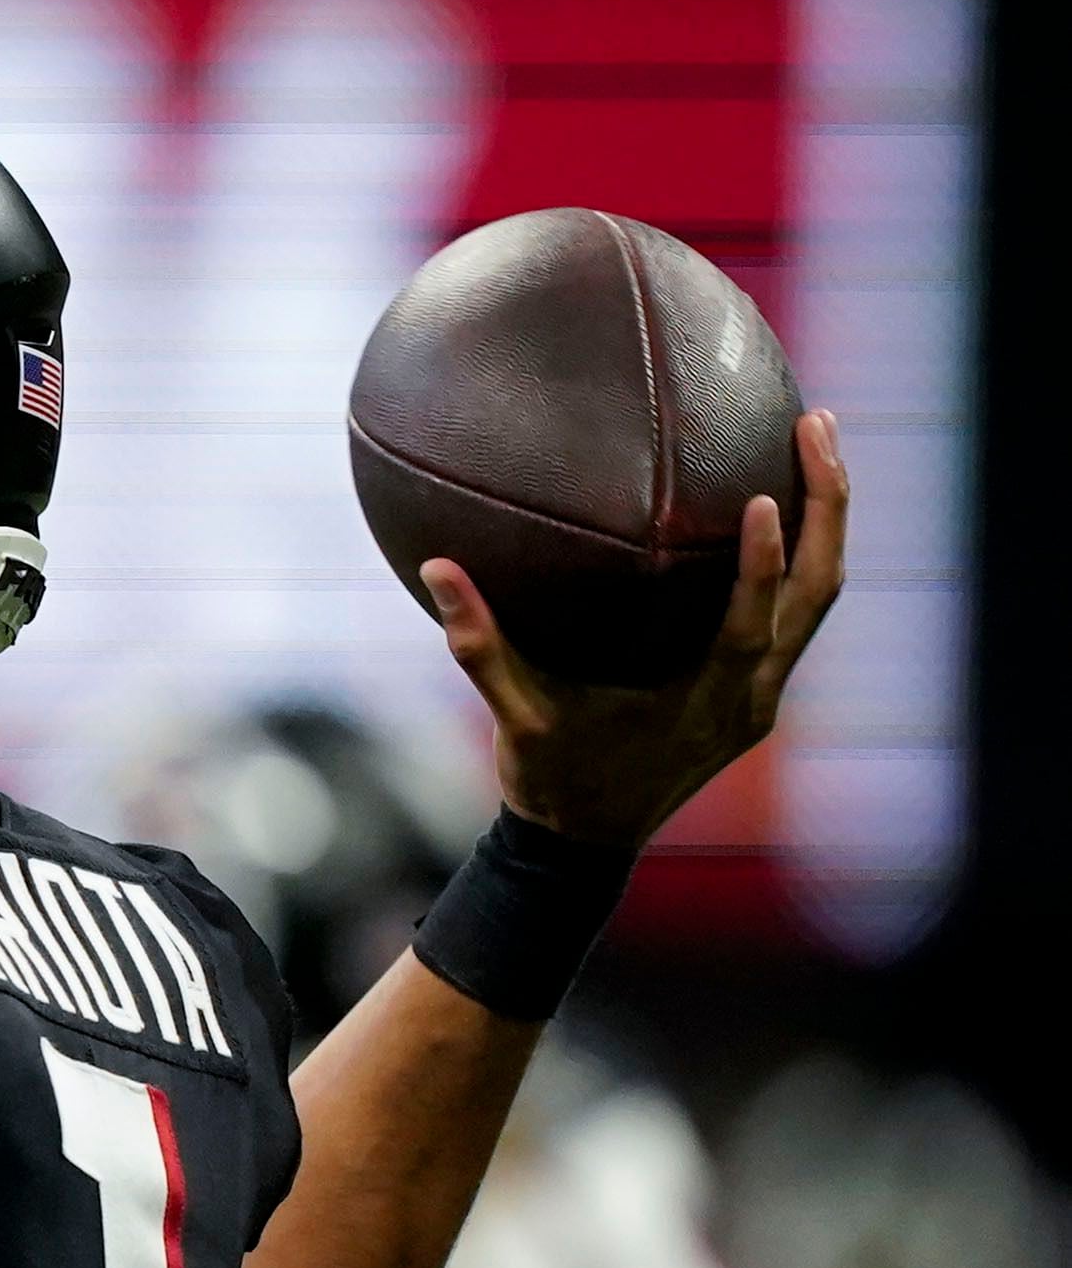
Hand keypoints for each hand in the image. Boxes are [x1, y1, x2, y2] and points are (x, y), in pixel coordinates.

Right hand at [423, 408, 849, 852]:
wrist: (587, 843)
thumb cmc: (553, 780)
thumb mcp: (515, 720)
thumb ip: (479, 647)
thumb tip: (436, 567)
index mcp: (709, 703)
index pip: (753, 623)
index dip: (764, 563)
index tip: (765, 496)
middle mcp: (753, 694)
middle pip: (819, 590)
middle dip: (830, 505)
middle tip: (818, 423)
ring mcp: (764, 691)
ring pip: (820, 595)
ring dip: (827, 518)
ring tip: (817, 438)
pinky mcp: (759, 686)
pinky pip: (798, 607)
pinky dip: (801, 550)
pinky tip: (786, 498)